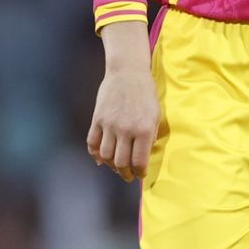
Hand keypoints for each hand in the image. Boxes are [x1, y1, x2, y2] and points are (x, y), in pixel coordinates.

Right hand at [86, 67, 159, 182]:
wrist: (128, 73)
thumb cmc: (146, 92)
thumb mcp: (156, 113)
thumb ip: (151, 134)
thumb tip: (145, 153)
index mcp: (144, 129)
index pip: (139, 160)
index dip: (139, 172)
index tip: (140, 175)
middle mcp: (126, 129)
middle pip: (121, 162)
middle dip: (125, 173)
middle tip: (128, 176)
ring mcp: (109, 125)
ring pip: (106, 156)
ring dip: (111, 166)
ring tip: (117, 168)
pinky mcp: (97, 120)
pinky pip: (92, 143)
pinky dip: (95, 154)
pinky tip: (100, 159)